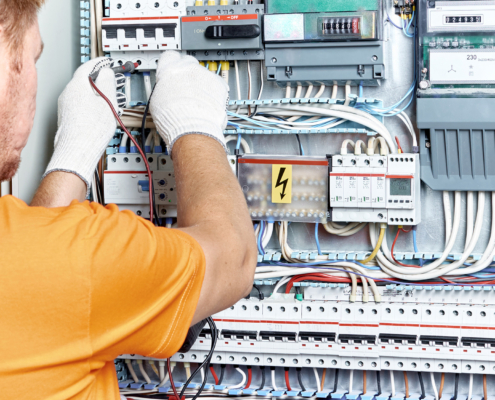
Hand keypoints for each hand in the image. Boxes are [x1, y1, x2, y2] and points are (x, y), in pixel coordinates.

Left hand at [43, 57, 117, 194]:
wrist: (77, 150)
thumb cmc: (91, 129)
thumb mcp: (107, 101)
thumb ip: (108, 82)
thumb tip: (107, 72)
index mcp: (76, 85)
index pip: (88, 66)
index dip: (100, 63)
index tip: (107, 62)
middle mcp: (67, 93)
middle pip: (85, 81)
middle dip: (99, 81)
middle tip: (112, 83)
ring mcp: (65, 106)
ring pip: (82, 94)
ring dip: (96, 95)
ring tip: (109, 104)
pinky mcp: (66, 118)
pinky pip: (79, 106)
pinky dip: (90, 106)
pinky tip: (99, 116)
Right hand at [150, 51, 228, 153]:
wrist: (192, 128)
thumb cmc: (173, 118)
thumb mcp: (157, 99)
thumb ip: (163, 87)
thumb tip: (166, 87)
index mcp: (169, 69)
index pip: (170, 56)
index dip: (171, 64)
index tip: (173, 70)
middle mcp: (188, 68)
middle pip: (188, 64)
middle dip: (187, 74)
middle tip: (186, 88)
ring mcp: (205, 75)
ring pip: (203, 74)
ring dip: (201, 84)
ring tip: (197, 101)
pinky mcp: (219, 84)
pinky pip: (216, 84)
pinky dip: (213, 92)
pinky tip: (208, 103)